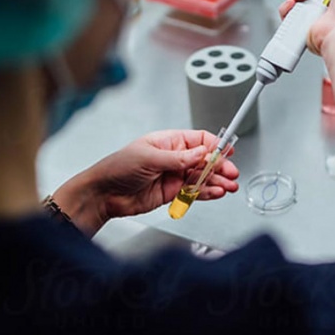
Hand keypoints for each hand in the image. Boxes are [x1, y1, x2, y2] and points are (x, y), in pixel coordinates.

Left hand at [53, 130, 238, 235]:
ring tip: (229, 185)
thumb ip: (179, 158)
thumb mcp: (150, 158)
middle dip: (220, 166)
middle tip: (231, 172)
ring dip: (217, 181)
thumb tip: (201, 152)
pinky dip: (207, 192)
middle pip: (205, 160)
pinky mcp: (172, 193)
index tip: (227, 150)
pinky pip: (194, 192)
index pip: (199, 140)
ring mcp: (174, 176)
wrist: (103, 194)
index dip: (215, 145)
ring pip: (202, 177)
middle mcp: (174, 158)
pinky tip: (216, 192)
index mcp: (169, 142)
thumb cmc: (118, 168)